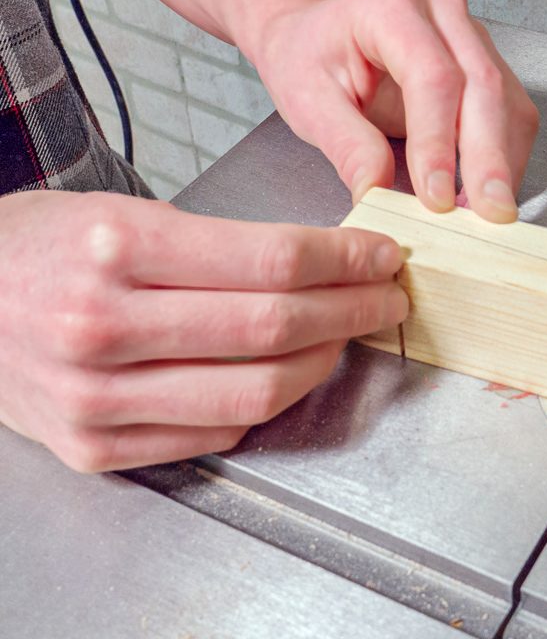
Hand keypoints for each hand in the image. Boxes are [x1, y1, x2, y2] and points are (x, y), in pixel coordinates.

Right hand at [0, 190, 406, 471]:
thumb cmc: (46, 248)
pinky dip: (269, 401)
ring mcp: (96, 396)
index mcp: (116, 247)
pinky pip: (216, 430)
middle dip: (354, 308)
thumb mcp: (124, 213)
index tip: (383, 256)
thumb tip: (327, 264)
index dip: (346, 260)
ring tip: (349, 334)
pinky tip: (289, 371)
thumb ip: (222, 244)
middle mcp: (103, 325)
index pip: (272, 262)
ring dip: (326, 360)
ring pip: (258, 389)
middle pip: (275, 326)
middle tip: (387, 295)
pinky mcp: (93, 446)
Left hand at [247, 0, 539, 222]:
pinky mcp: (487, 63)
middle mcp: (442, 10)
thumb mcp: (308, 101)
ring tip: (488, 213)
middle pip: (484, 87)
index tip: (436, 197)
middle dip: (488, 159)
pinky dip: (506, 157)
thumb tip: (377, 193)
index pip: (433, 77)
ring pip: (508, 103)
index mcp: (391, 7)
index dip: (439, 142)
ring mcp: (470, 34)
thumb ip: (347, 146)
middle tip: (488, 215)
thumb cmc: (308, 56)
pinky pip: (512, 113)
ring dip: (504, 163)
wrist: (314, 30)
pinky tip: (488, 191)